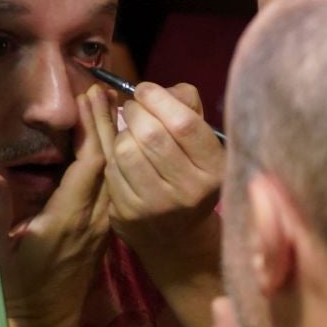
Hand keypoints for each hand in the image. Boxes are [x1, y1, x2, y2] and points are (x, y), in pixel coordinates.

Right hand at [0, 87, 111, 326]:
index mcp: (71, 219)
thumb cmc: (17, 288)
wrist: (46, 320)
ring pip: (115, 172)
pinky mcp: (104, 227)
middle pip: (109, 161)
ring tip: (108, 105)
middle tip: (102, 88)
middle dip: (106, 123)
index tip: (88, 97)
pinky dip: (111, 157)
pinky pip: (113, 184)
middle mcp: (96, 218)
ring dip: (112, 137)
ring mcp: (103, 223)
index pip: (92, 164)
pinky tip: (108, 141)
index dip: (92, 128)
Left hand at [89, 79, 223, 263]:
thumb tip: (159, 90)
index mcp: (214, 168)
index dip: (159, 99)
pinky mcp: (128, 215)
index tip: (146, 90)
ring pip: (125, 150)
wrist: (178, 237)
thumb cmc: (191, 175)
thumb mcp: (204, 146)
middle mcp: (190, 190)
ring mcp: (157, 206)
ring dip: (122, 134)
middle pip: (151, 134)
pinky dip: (114, 156)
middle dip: (136, 111)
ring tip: (131, 134)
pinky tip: (124, 158)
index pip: (184, 124)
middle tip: (134, 108)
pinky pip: (111, 170)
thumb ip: (188, 109)